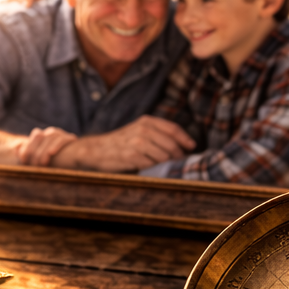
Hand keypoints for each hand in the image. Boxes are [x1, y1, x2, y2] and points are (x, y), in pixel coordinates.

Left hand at [18, 126, 77, 166]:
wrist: (69, 166)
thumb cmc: (49, 164)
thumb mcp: (35, 160)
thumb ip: (24, 154)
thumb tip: (15, 149)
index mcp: (39, 135)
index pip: (31, 139)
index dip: (27, 149)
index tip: (24, 161)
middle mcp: (49, 132)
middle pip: (39, 136)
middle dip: (35, 151)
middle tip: (34, 165)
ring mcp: (60, 133)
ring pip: (50, 137)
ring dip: (44, 151)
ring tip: (42, 163)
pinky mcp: (71, 138)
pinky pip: (63, 138)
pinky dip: (56, 145)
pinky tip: (51, 153)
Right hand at [51, 115, 195, 172]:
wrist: (96, 149)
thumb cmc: (121, 142)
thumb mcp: (138, 130)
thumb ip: (157, 132)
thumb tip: (182, 145)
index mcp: (147, 121)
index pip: (173, 129)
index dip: (185, 139)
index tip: (191, 147)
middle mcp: (143, 130)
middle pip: (171, 144)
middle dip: (176, 155)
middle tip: (176, 161)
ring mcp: (137, 143)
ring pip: (163, 156)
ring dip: (164, 163)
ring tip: (159, 164)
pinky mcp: (131, 156)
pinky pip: (151, 164)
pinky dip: (152, 167)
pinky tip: (148, 167)